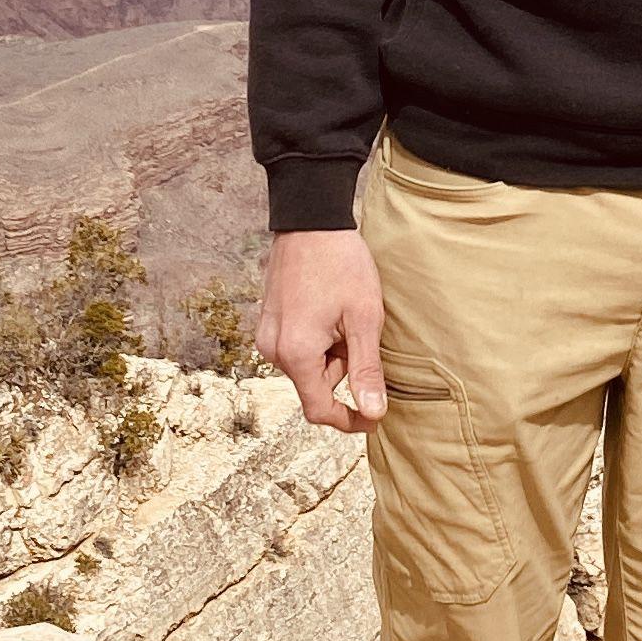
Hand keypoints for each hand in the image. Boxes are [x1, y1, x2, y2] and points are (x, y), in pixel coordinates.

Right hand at [259, 227, 386, 434]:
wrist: (310, 220)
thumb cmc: (340, 264)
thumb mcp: (364, 318)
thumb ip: (366, 370)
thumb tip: (374, 413)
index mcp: (295, 353)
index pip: (319, 410)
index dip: (349, 420)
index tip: (374, 416)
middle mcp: (273, 350)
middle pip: (315, 384)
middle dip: (343, 368)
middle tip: (362, 332)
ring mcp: (267, 334)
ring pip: (307, 365)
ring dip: (333, 352)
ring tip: (346, 314)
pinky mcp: (268, 322)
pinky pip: (297, 347)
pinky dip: (319, 340)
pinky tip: (330, 310)